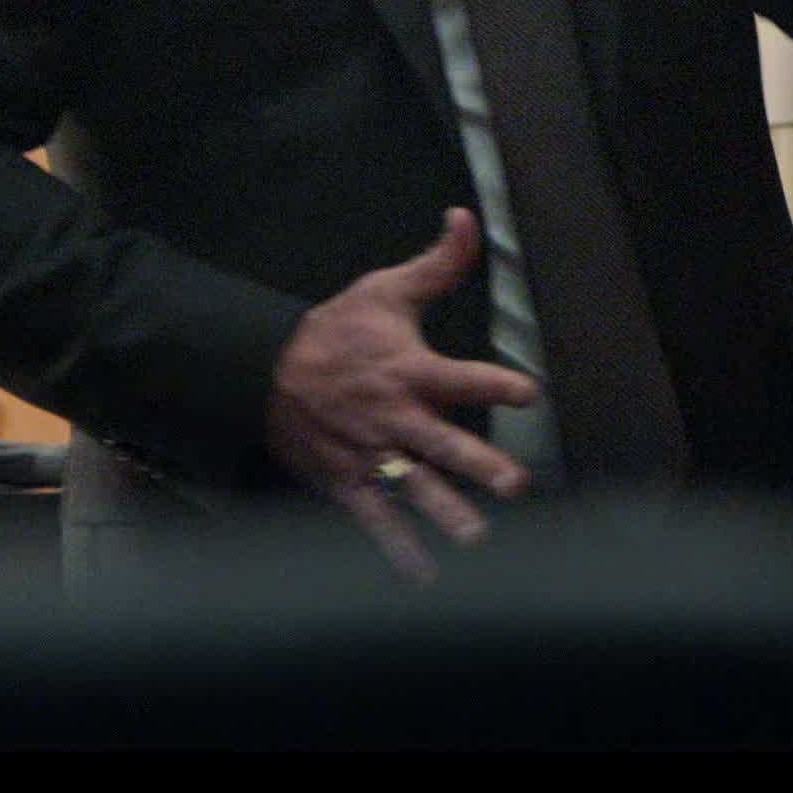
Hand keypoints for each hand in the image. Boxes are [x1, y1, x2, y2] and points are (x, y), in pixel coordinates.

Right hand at [264, 208, 540, 584]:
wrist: (261, 370)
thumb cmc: (334, 331)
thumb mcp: (384, 291)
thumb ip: (437, 264)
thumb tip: (467, 217)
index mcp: (410, 370)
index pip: (463, 376)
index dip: (497, 382)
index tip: (530, 393)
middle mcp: (395, 417)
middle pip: (443, 443)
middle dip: (478, 464)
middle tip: (512, 485)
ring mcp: (371, 454)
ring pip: (414, 488)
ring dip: (446, 513)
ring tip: (478, 539)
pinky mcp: (348, 482)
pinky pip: (376, 519)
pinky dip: (398, 549)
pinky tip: (423, 575)